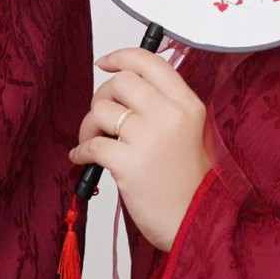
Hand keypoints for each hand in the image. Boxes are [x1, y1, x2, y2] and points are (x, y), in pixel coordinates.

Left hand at [69, 48, 211, 250]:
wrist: (198, 222)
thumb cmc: (191, 183)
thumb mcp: (190, 132)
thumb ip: (163, 108)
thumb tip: (121, 90)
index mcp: (187, 104)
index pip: (150, 62)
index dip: (121, 56)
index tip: (105, 62)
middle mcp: (169, 115)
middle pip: (120, 82)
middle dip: (101, 95)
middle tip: (101, 117)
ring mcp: (148, 138)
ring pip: (100, 110)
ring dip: (88, 126)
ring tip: (93, 142)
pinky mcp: (129, 163)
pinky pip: (91, 145)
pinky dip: (80, 151)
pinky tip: (82, 159)